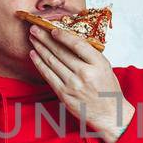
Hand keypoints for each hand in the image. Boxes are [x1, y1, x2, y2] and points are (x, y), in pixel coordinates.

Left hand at [27, 24, 130, 142]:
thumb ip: (90, 55)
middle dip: (45, 38)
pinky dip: (39, 64)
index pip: (77, 45)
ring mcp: (73, 85)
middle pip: (61, 51)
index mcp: (98, 64)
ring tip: (33, 39)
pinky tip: (33, 55)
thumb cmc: (108, 90)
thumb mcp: (106, 68)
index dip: (63, 35)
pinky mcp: (64, 94)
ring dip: (40, 48)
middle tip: (35, 28)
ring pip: (52, 61)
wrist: (109, 114)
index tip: (53, 29)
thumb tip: (70, 40)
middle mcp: (85, 73)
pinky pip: (48, 76)